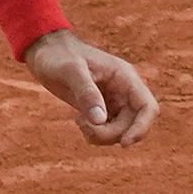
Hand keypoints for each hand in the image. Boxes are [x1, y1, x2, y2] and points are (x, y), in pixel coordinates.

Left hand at [23, 29, 158, 146]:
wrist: (44, 50)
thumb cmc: (58, 54)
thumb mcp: (71, 70)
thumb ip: (87, 93)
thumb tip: (100, 120)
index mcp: (125, 77)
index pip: (148, 107)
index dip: (142, 128)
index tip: (123, 143)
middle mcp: (123, 90)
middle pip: (133, 124)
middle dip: (111, 133)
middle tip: (83, 126)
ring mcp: (112, 100)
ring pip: (121, 130)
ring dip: (103, 136)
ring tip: (79, 122)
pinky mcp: (100, 108)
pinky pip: (107, 129)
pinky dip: (96, 134)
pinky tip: (79, 122)